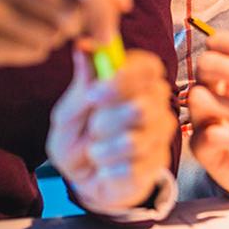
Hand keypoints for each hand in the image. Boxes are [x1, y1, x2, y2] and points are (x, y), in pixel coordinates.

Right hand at [0, 0, 129, 97]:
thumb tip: (122, 0)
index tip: (120, 10)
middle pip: (69, 9)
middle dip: (81, 20)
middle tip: (75, 21)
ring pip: (52, 34)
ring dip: (55, 35)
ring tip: (34, 21)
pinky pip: (31, 51)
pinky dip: (33, 48)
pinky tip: (13, 34)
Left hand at [47, 49, 176, 212]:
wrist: (86, 181)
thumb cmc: (78, 140)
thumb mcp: (67, 115)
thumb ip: (80, 86)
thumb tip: (83, 47)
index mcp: (135, 82)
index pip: (148, 66)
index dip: (125, 78)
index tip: (94, 94)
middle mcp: (156, 104)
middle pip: (145, 104)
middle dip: (106, 121)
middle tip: (92, 128)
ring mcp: (160, 135)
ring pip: (134, 140)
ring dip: (103, 150)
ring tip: (95, 152)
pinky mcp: (158, 165)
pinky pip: (131, 168)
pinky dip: (108, 170)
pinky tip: (105, 169)